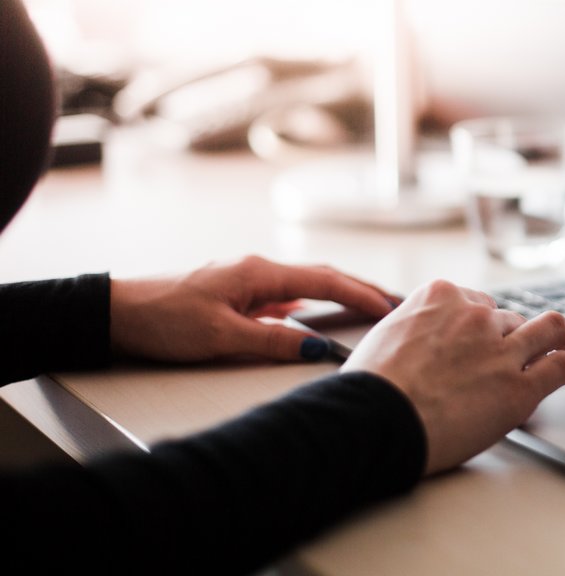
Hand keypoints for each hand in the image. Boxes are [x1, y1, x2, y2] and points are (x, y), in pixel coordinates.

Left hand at [110, 255, 397, 362]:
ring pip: (305, 284)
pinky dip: (311, 301)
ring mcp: (246, 280)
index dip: (361, 295)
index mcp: (260, 273)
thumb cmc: (164, 321)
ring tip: (367, 306)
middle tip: (395, 302)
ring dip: (339, 293)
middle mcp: (258, 270)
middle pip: (322, 275)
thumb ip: (274, 341)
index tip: (391, 307)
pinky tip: (314, 314)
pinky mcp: (235, 293)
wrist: (117, 314)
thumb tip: (320, 348)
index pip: (326, 281)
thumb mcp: (223, 337)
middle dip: (361, 288)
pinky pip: (285, 294)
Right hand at [341, 279, 564, 474]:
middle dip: (515, 336)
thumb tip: (414, 341)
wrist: (376, 418)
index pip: (477, 302)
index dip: (486, 321)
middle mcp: (476, 316)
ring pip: (547, 330)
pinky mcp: (520, 386)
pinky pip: (561, 366)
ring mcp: (501, 349)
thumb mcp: (384, 336)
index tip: (492, 331)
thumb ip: (412, 330)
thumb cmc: (370, 388)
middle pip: (509, 319)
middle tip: (524, 349)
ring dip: (564, 336)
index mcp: (440, 297)